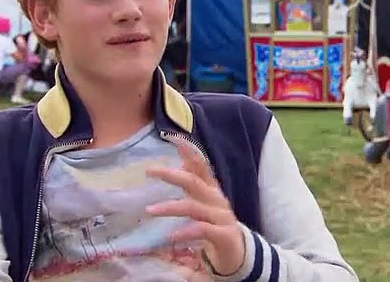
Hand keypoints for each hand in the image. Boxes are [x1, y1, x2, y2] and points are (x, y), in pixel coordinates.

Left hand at [146, 142, 244, 276]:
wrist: (240, 253)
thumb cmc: (216, 225)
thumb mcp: (205, 201)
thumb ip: (196, 182)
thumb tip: (183, 161)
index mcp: (211, 189)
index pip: (201, 165)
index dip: (189, 151)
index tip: (173, 137)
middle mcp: (216, 199)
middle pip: (194, 182)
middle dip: (171, 175)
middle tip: (149, 171)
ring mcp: (221, 217)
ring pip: (193, 207)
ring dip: (170, 207)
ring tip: (149, 210)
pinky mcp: (224, 235)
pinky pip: (202, 230)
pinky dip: (185, 232)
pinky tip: (171, 236)